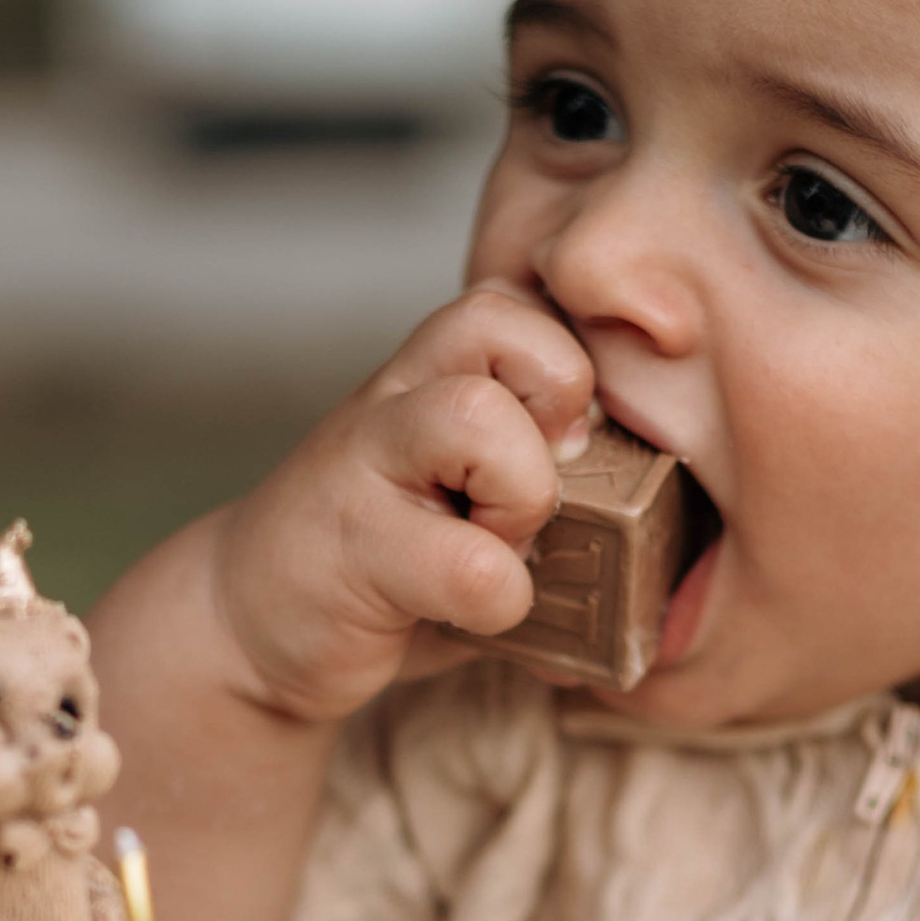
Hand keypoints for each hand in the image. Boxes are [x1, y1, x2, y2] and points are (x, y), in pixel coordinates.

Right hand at [212, 287, 595, 723]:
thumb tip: (666, 518)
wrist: (253, 621)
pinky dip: (496, 603)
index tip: (566, 442)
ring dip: (521, 501)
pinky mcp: (352, 547)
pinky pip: (470, 565)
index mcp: (435, 369)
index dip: (568, 367)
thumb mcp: (471, 492)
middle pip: (504, 326)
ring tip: (498, 546)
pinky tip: (464, 613)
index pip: (524, 299)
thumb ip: (550, 475)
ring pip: (480, 419)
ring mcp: (364, 462)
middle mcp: (397, 394)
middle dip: (554, 414)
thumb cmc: (390, 555)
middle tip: (537, 490)